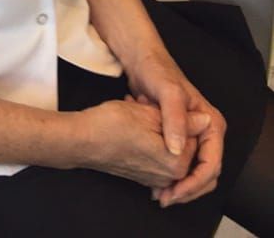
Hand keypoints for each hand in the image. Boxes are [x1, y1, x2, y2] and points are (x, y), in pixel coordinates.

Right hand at [78, 98, 209, 189]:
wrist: (82, 140)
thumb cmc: (110, 126)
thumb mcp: (149, 113)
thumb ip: (184, 121)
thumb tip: (204, 121)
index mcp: (176, 164)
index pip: (195, 136)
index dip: (176, 115)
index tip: (158, 106)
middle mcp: (168, 176)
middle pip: (183, 143)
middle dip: (167, 123)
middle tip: (148, 109)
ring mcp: (154, 178)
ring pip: (168, 146)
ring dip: (157, 129)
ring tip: (139, 113)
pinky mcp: (142, 175)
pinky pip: (156, 154)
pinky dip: (150, 139)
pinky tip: (134, 125)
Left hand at [125, 48, 225, 206]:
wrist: (142, 60)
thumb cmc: (157, 71)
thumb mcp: (167, 93)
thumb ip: (175, 120)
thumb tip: (178, 151)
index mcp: (211, 123)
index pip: (211, 165)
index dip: (194, 183)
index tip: (175, 193)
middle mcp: (206, 132)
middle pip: (205, 173)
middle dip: (186, 189)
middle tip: (164, 198)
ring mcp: (193, 135)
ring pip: (191, 170)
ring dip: (176, 183)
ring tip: (157, 192)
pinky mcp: (178, 136)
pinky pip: (179, 163)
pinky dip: (168, 173)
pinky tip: (151, 177)